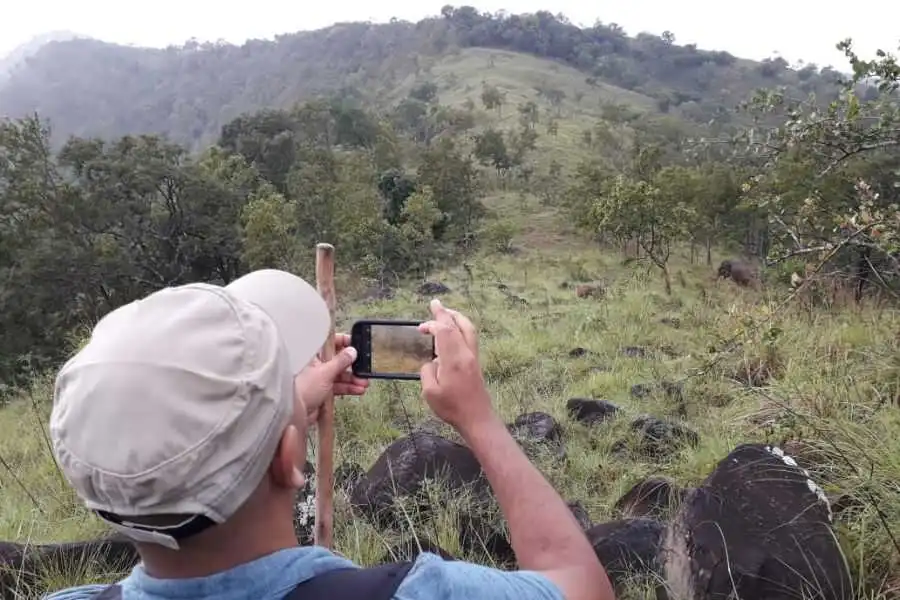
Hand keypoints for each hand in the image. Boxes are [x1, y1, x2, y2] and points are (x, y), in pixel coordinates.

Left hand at [294, 333, 368, 424]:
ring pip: (339, 375)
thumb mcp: (325, 372)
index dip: (343, 342)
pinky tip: (359, 390)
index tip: (357, 345)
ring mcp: (320, 378)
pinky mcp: (323, 391)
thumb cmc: (304, 387)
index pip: (330, 342)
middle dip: (352, 365)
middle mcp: (316, 365)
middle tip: (364, 368)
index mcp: (314, 355)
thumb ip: (341, 361)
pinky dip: (347, 388)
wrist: (294, 412)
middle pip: (338, 360)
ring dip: (352, 378)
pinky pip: (338, 387)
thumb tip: (352, 351)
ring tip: (364, 383)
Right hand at [418, 299, 494, 430]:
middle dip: (444, 313)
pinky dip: (461, 328)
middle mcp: (466, 354)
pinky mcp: (476, 362)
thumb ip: (427, 372)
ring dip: (456, 318)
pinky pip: (470, 337)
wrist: (477, 418)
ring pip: (468, 328)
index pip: (444, 331)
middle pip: (457, 325)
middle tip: (435, 303)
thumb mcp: (430, 392)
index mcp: (453, 359)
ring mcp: (473, 357)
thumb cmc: (452, 407)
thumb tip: (431, 362)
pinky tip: (453, 331)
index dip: (432, 324)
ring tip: (446, 312)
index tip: (421, 328)